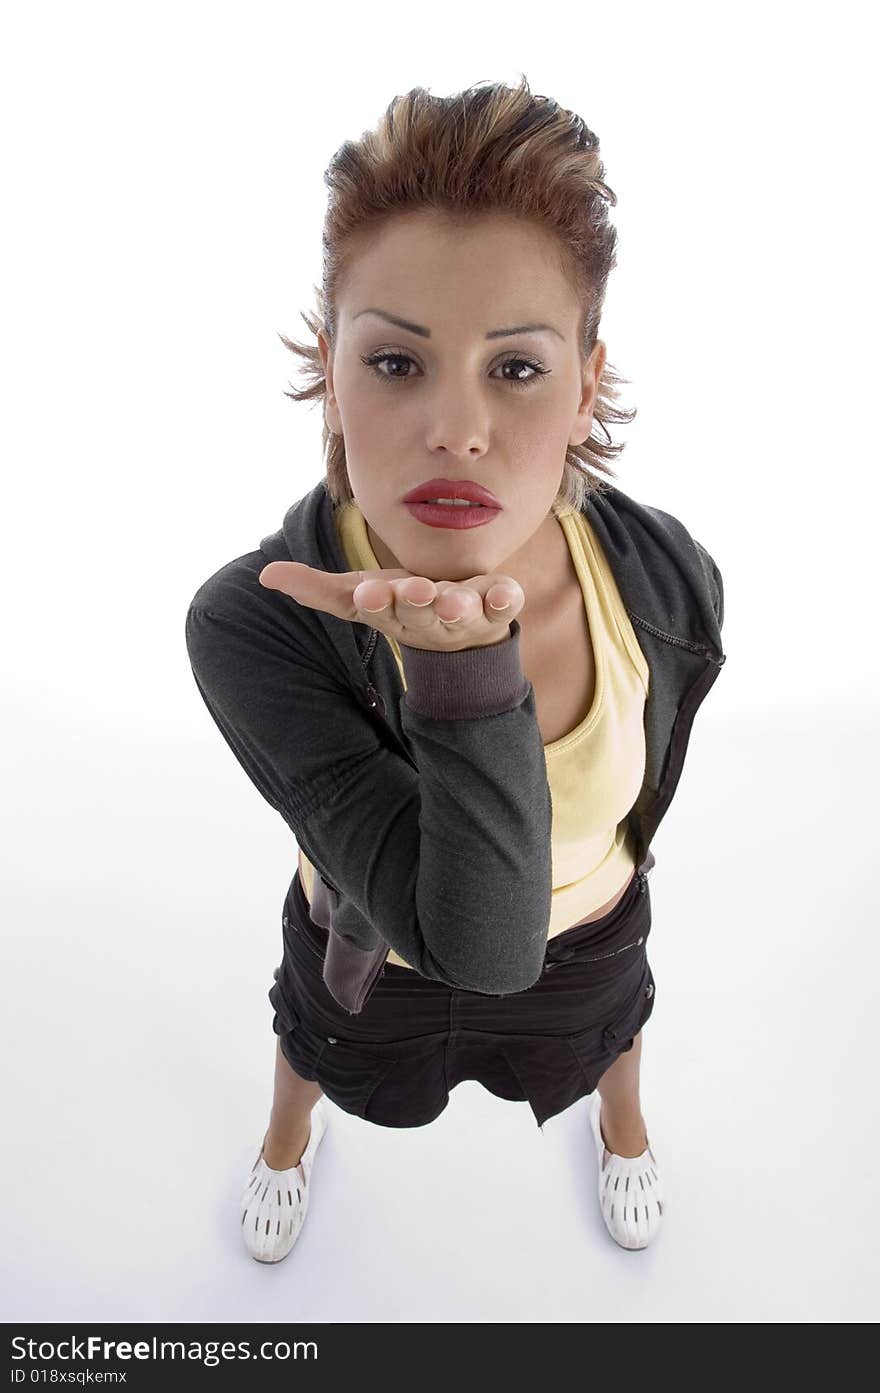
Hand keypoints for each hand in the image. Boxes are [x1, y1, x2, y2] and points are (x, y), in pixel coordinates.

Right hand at [258, 562, 524, 651]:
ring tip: (454, 602)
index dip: (374, 602)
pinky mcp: (497, 605)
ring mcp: (465, 612)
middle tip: (414, 591)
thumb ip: (317, 588)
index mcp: (392, 609)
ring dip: (457, 606)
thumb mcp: (358, 595)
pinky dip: (506, 600)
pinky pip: (505, 604)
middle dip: (415, 601)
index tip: (367, 594)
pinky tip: (507, 593)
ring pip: (461, 610)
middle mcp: (427, 614)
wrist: (460, 637)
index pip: (378, 608)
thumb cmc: (400, 606)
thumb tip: (266, 575)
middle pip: (420, 608)